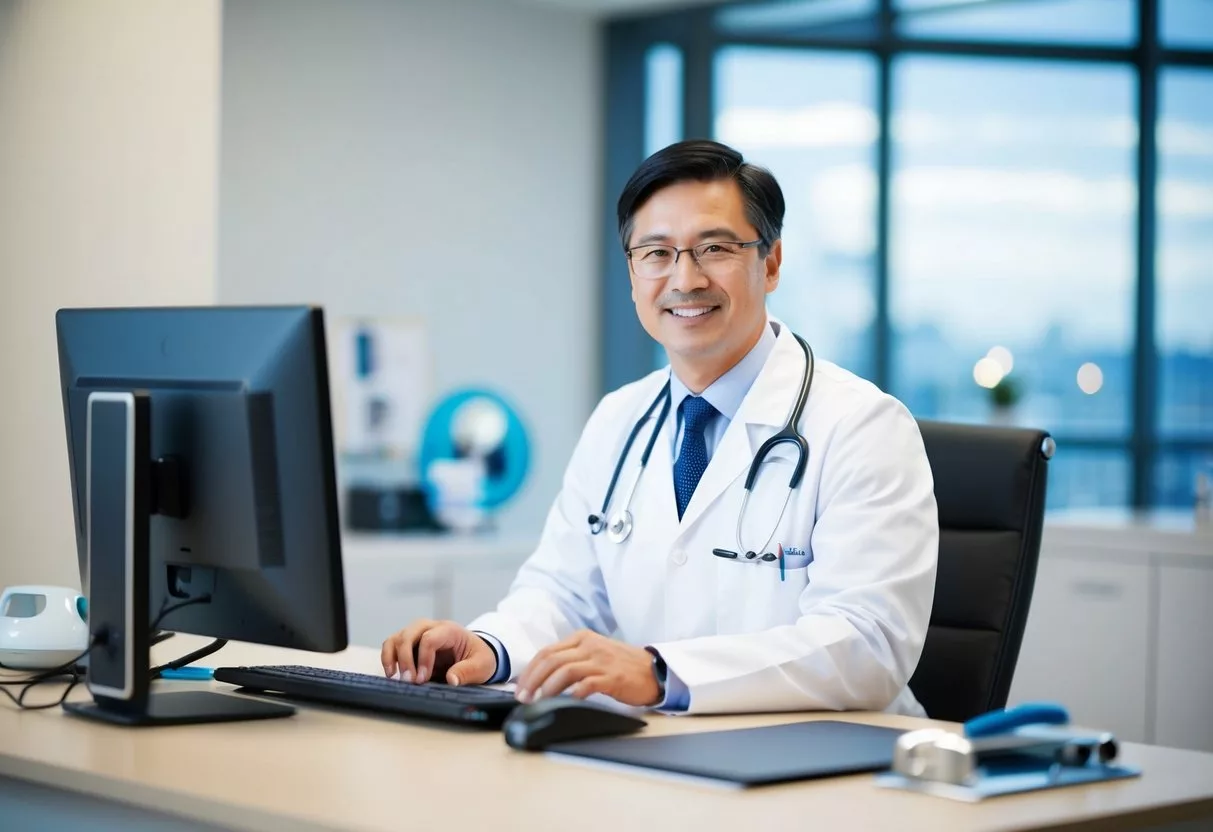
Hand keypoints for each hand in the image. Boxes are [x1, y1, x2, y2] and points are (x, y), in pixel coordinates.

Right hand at [380, 619, 496, 685]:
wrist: (476, 653)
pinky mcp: (410, 643)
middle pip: (409, 634)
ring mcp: (418, 634)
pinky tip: (392, 674)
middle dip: (405, 658)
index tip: (423, 679)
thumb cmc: (479, 657)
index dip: (423, 659)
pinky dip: (388, 658)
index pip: (429, 638)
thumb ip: (468, 671)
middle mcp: (431, 627)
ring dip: (392, 657)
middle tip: (409, 681)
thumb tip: (452, 680)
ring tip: (396, 678)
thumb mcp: (482, 665)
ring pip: (397, 637)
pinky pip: (392, 645)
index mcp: (449, 630)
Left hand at [515, 629, 659, 706]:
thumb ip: (572, 659)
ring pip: (565, 671)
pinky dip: (572, 694)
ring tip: (538, 702)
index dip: (530, 671)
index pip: (547, 652)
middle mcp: (590, 645)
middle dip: (532, 680)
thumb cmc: (621, 665)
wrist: (654, 670)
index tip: (520, 687)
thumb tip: (541, 679)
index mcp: (582, 638)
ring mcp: (601, 660)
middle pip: (551, 660)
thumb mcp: (594, 653)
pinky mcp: (612, 677)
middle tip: (523, 698)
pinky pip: (586, 684)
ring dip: (547, 688)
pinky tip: (565, 702)